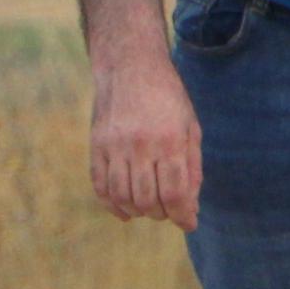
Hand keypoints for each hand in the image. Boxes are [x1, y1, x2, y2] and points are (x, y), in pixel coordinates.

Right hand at [89, 53, 203, 230]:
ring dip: (138, 211)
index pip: (174, 194)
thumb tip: (191, 209)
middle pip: (147, 200)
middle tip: (168, 209)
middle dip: (161, 214)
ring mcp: (114, 145)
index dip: (182, 215)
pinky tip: (125, 210)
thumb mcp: (190, 128)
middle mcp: (140, 144)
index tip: (188, 222)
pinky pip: (100, 185)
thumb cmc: (167, 98)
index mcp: (169, 140)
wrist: (130, 66)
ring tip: (148, 208)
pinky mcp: (97, 144)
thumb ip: (192, 169)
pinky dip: (112, 204)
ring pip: (122, 197)